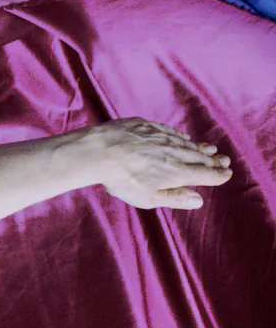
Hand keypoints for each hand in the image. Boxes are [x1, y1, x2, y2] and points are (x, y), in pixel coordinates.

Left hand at [88, 118, 231, 209]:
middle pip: (200, 157)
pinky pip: (170, 132)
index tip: (226, 174)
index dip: (218, 175)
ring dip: (200, 147)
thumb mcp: (149, 197)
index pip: (205, 174)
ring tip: (211, 149)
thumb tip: (198, 200)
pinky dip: (181, 137)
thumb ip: (175, 198)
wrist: (101, 151)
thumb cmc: (123, 179)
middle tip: (225, 161)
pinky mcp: (148, 126)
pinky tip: (184, 138)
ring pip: (187, 143)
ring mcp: (162, 137)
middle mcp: (175, 152)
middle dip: (214, 160)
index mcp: (178, 172)